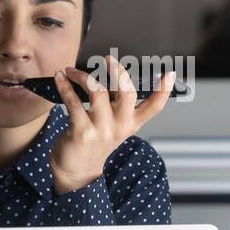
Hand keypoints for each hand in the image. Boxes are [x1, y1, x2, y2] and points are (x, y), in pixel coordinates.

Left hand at [49, 54, 174, 193]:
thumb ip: (117, 106)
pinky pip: (73, 102)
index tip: (170, 74)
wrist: (76, 171)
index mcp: (131, 124)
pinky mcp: (82, 132)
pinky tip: (60, 77)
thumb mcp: (113, 127)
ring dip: (82, 76)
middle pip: (128, 94)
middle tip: (108, 58)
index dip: (163, 91)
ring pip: (98, 92)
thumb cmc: (93, 143)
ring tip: (71, 70)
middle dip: (119, 72)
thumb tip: (110, 74)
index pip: (154, 108)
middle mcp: (120, 127)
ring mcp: (101, 130)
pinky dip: (65, 86)